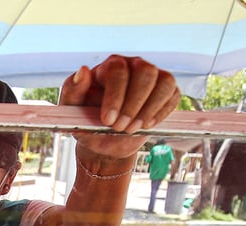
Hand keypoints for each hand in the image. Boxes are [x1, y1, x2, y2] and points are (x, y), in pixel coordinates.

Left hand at [60, 55, 179, 161]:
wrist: (105, 141)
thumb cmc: (87, 120)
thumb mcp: (72, 108)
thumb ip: (73, 90)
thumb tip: (82, 71)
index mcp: (110, 66)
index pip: (118, 70)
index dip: (115, 96)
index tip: (107, 120)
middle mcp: (134, 65)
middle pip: (145, 72)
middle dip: (133, 104)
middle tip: (120, 127)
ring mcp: (153, 77)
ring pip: (163, 82)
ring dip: (149, 108)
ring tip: (132, 129)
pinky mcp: (167, 91)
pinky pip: (173, 95)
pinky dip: (161, 112)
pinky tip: (146, 125)